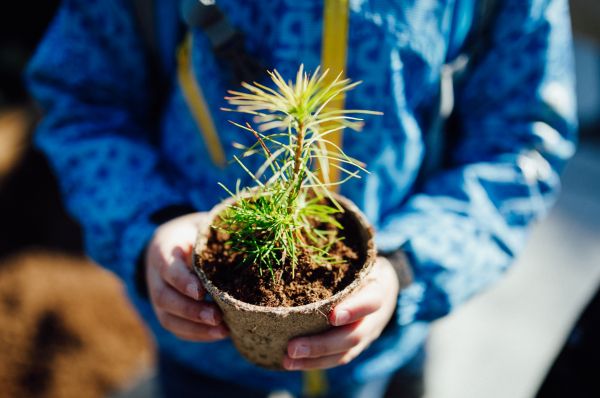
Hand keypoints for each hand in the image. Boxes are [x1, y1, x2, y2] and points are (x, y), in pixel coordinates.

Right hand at [145, 212, 228, 340]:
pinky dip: (197, 334)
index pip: (168, 269)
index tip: (201, 292)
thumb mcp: (200, 226)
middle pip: (166, 298)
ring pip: (169, 318)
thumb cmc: (193, 234)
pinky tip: (219, 335)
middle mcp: (156, 277)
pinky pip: (177, 328)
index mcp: (164, 250)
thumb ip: (215, 231)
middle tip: (216, 317)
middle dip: (191, 311)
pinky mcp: (166, 312)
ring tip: (222, 331)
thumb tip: (248, 235)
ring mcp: (158, 297)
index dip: (183, 282)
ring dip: (195, 328)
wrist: (169, 243)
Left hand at [284, 257, 398, 369]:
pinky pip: (337, 359)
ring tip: (287, 360)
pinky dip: (315, 363)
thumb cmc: (360, 265)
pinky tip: (292, 363)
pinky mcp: (356, 346)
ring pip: (344, 353)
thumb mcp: (358, 256)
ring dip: (314, 359)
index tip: (332, 316)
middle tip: (292, 347)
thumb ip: (336, 254)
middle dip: (321, 344)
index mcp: (378, 288)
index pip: (371, 301)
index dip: (354, 309)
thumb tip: (298, 232)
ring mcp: (366, 334)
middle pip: (353, 336)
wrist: (384, 284)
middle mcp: (375, 317)